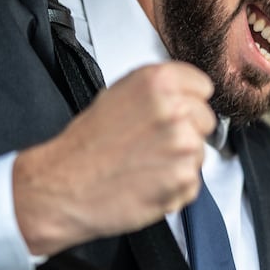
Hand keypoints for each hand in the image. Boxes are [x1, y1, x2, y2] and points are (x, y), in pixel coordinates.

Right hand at [13, 62, 215, 255]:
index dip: (188, 102)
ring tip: (145, 164)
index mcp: (159, 82)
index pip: (203, 87)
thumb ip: (156, 90)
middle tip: (153, 143)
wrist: (64, 186)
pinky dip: (175, 187)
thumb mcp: (116, 95)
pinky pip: (193, 182)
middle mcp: (175, 110)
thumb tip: (183, 93)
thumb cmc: (85, 145)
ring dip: (179, 161)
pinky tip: (147, 182)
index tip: (175, 112)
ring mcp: (183, 145)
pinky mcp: (184, 179)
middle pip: (206, 120)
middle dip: (186, 132)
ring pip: (199, 152)